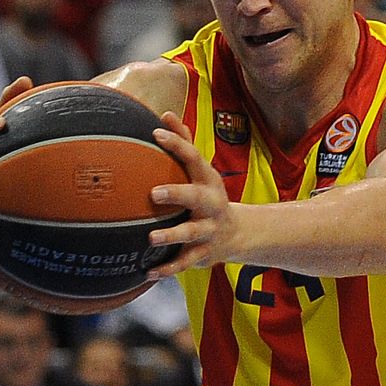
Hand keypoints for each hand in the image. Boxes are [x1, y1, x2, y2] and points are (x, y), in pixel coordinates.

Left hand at [145, 112, 235, 278]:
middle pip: (195, 197)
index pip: (194, 158)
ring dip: (171, 236)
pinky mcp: (203, 253)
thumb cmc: (207, 194)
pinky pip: (185, 262)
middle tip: (154, 193)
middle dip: (177, 194)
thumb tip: (165, 114)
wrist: (237, 234)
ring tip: (150, 238)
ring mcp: (209, 230)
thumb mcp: (201, 170)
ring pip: (191, 233)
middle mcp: (211, 204)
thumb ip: (185, 142)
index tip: (156, 133)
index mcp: (207, 180)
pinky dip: (168, 269)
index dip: (177, 144)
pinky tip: (148, 272)